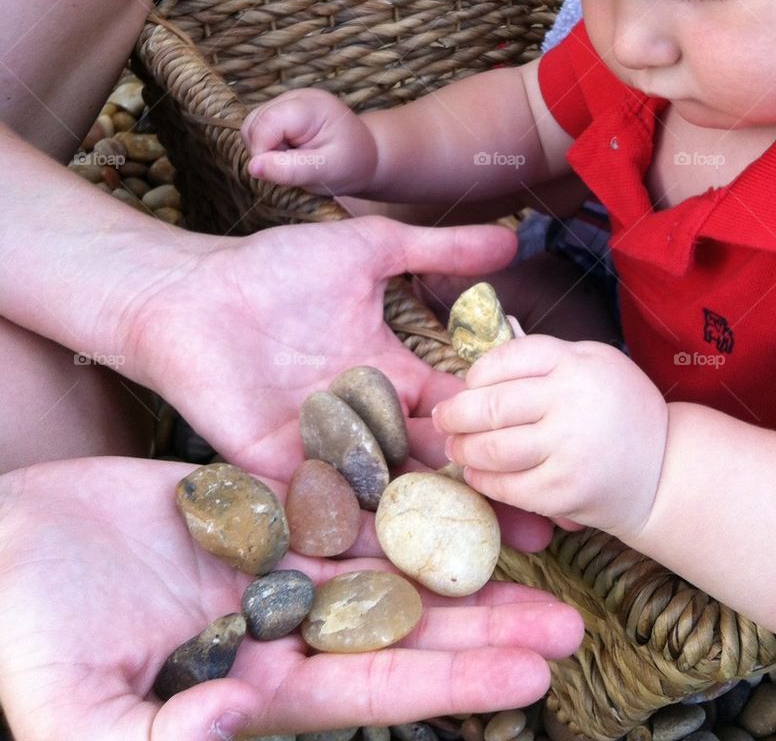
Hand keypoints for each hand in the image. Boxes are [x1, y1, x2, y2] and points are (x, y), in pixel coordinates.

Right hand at [0, 457, 584, 740]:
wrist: (7, 539)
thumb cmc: (26, 627)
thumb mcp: (69, 702)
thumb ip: (148, 738)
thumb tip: (231, 730)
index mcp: (251, 685)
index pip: (372, 689)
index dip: (451, 685)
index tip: (529, 682)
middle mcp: (280, 627)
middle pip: (403, 627)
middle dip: (485, 626)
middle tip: (568, 619)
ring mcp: (275, 563)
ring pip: (387, 559)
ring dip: (457, 554)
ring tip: (533, 548)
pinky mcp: (262, 508)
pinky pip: (344, 497)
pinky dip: (397, 490)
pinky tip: (452, 478)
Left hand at [127, 214, 551, 550]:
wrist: (187, 295)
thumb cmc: (273, 269)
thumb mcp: (367, 252)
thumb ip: (435, 251)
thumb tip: (510, 238)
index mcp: (388, 376)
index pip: (457, 411)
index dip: (502, 431)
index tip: (554, 455)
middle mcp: (364, 423)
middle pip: (434, 467)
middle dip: (485, 495)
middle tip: (546, 529)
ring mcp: (324, 455)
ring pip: (390, 498)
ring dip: (434, 528)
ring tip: (489, 561)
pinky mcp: (280, 478)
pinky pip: (327, 513)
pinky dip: (362, 539)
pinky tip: (407, 570)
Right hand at [242, 87, 377, 193]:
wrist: (366, 154)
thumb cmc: (351, 164)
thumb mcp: (327, 171)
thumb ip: (291, 169)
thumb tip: (252, 167)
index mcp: (312, 107)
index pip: (266, 124)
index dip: (264, 153)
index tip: (284, 171)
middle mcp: (296, 96)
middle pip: (253, 123)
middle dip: (264, 152)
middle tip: (295, 165)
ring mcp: (287, 101)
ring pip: (251, 126)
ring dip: (265, 150)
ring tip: (294, 159)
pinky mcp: (281, 110)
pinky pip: (257, 129)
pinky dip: (267, 146)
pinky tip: (290, 153)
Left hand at [432, 335, 670, 542]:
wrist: (664, 468)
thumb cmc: (621, 408)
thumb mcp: (593, 362)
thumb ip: (545, 354)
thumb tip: (493, 330)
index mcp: (575, 362)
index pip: (506, 359)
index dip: (477, 373)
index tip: (468, 384)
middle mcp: (571, 401)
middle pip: (491, 405)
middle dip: (455, 413)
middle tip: (442, 418)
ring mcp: (567, 448)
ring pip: (493, 448)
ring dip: (463, 448)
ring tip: (454, 445)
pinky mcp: (563, 491)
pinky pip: (507, 485)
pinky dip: (483, 479)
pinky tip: (476, 472)